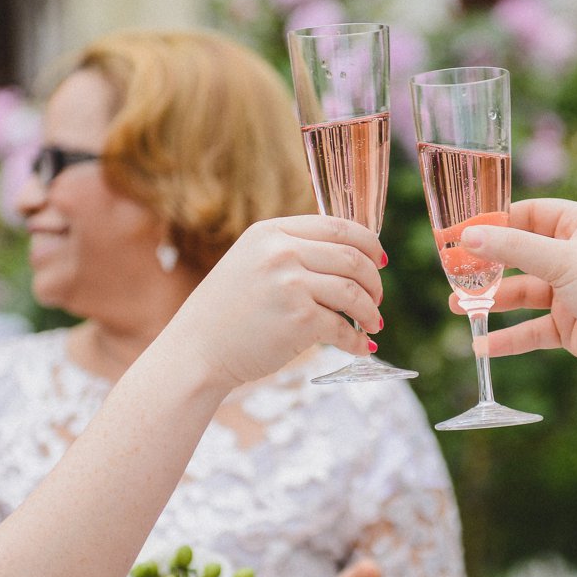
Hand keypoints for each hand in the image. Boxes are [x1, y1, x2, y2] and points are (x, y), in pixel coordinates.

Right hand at [164, 215, 384, 387]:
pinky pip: (343, 327)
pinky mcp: (300, 320)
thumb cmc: (226, 311)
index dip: (368, 243)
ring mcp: (291, 285)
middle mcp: (282, 252)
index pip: (338, 226)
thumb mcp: (251, 262)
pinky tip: (362, 347)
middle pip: (353, 258)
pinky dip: (358, 340)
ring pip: (354, 292)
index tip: (380, 260)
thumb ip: (291, 251)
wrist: (196, 350)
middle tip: (377, 299)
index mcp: (272, 232)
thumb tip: (349, 257)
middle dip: (374, 280)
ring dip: (371, 311)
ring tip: (374, 324)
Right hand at [454, 198, 576, 381]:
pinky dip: (509, 337)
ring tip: (457, 306)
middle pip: (520, 256)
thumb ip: (513, 249)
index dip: (495, 223)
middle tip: (452, 271)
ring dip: (491, 301)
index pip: (529, 215)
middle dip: (487, 265)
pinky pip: (531, 330)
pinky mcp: (570, 327)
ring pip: (521, 293)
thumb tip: (468, 235)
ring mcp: (571, 293)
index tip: (460, 231)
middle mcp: (575, 256)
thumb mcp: (562, 260)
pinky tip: (482, 346)